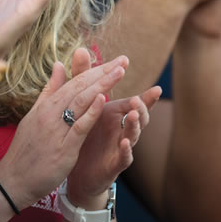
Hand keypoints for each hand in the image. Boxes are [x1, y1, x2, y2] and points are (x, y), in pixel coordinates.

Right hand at [0, 55, 127, 208]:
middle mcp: (50, 113)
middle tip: (123, 60)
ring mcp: (56, 130)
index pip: (74, 81)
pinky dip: (91, 112)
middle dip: (103, 72)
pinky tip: (103, 99)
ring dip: (102, 85)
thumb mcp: (34, 115)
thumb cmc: (25, 149)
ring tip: (119, 72)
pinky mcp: (63, 148)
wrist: (13, 179)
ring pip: (81, 102)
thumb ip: (49, 91)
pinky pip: (79, 127)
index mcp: (45, 105)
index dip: (95, 70)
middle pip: (80, 87)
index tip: (114, 61)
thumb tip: (58, 65)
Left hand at [65, 48, 162, 206]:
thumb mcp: (83, 105)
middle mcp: (121, 128)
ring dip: (136, 124)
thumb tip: (82, 49)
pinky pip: (124, 157)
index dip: (140, 89)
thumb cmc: (83, 135)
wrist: (76, 172)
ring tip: (134, 114)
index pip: (131, 99)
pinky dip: (126, 150)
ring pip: (134, 134)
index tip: (145, 77)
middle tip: (142, 95)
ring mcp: (120, 146)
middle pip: (139, 114)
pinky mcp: (114, 164)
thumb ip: (83, 78)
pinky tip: (125, 142)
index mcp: (114, 114)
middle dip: (143, 105)